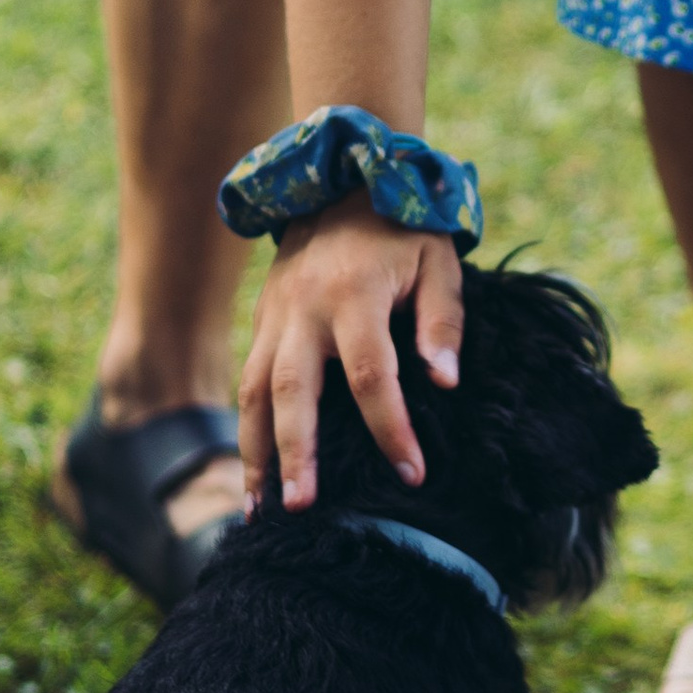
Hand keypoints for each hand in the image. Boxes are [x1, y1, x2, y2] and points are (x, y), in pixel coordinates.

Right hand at [237, 191, 463, 511]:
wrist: (342, 180)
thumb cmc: (402, 228)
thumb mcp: (439, 261)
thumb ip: (442, 322)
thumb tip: (445, 383)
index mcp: (353, 295)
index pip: (370, 376)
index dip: (390, 428)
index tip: (412, 473)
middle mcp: (304, 310)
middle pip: (290, 391)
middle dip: (294, 453)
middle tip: (301, 508)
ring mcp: (275, 317)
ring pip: (252, 393)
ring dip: (254, 454)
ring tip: (258, 512)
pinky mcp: (263, 323)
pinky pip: (247, 383)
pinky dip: (247, 432)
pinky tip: (254, 476)